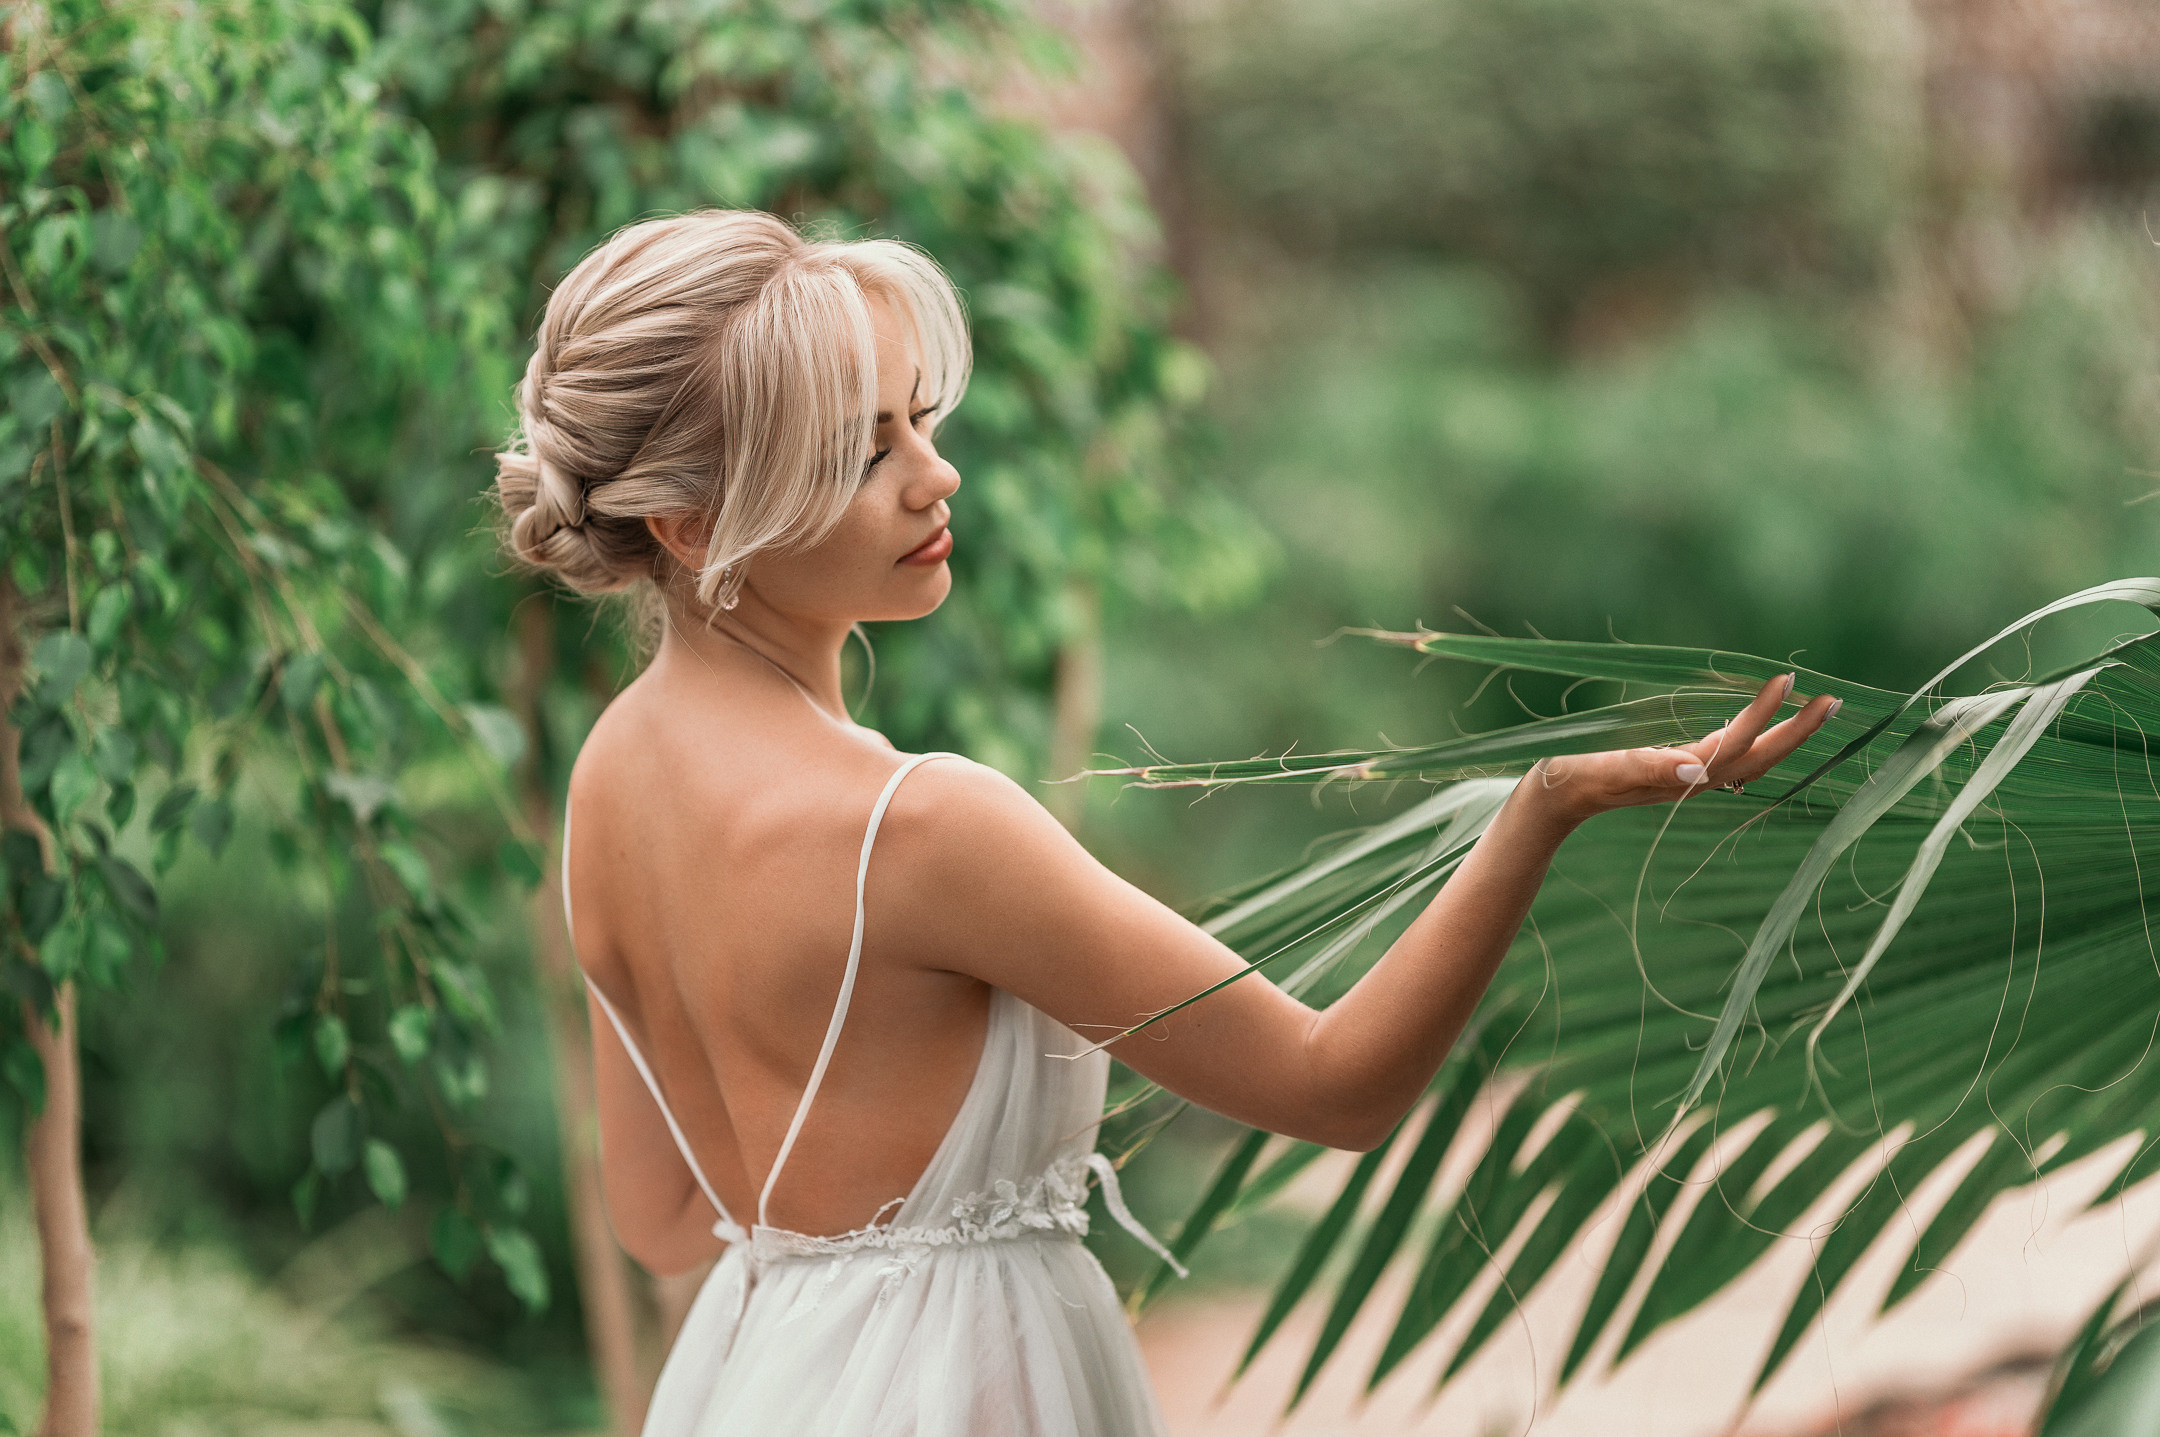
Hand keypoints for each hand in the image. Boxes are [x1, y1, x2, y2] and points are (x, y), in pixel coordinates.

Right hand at [1526, 673, 1839, 826]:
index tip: (1789, 681)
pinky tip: (1756, 723)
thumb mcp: (1605, 770)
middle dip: (1798, 731)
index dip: (1765, 714)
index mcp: (1681, 774)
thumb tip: (1696, 770)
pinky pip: (1728, 753)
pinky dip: (1752, 734)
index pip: (1736, 743)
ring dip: (1783, 734)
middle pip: (1758, 756)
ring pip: (1748, 756)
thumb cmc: (1571, 780)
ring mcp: (1687, 776)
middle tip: (1833, 701)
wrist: (1551, 802)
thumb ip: (1648, 769)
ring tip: (1811, 708)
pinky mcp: (1676, 770)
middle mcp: (1693, 778)